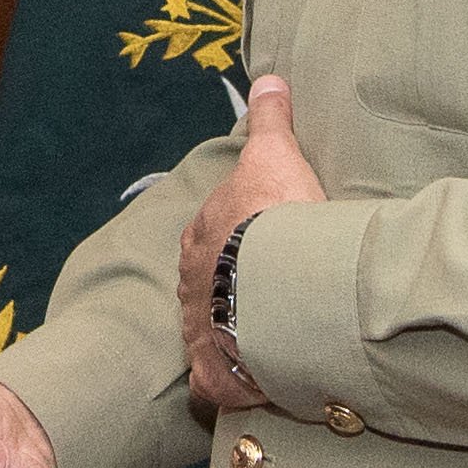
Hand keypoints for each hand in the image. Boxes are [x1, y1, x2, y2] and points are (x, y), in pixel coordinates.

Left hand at [180, 76, 324, 414]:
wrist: (275, 280)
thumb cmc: (275, 216)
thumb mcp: (275, 155)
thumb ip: (270, 120)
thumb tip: (269, 79)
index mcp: (202, 236)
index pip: (215, 236)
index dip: (239, 241)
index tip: (266, 247)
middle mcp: (192, 285)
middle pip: (212, 288)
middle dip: (234, 294)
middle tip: (273, 300)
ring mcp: (201, 330)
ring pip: (215, 335)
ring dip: (237, 340)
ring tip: (273, 348)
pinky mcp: (217, 372)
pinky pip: (222, 383)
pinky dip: (235, 385)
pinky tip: (259, 388)